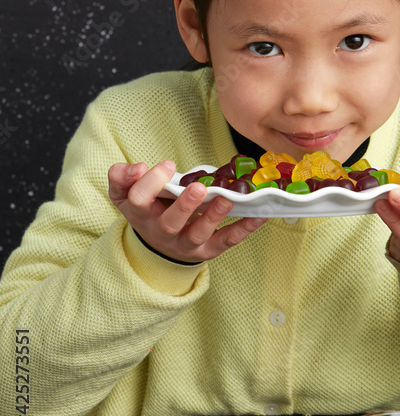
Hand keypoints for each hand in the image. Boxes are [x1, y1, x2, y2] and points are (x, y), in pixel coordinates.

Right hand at [108, 161, 266, 263]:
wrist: (158, 243)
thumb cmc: (147, 207)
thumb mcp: (126, 192)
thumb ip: (122, 176)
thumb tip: (135, 168)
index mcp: (140, 213)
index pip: (138, 199)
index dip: (149, 182)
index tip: (165, 165)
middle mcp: (162, 231)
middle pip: (170, 223)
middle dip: (184, 205)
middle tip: (198, 187)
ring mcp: (185, 243)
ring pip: (198, 234)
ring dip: (214, 217)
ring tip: (226, 199)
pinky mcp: (208, 250)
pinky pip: (227, 240)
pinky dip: (245, 228)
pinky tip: (259, 215)